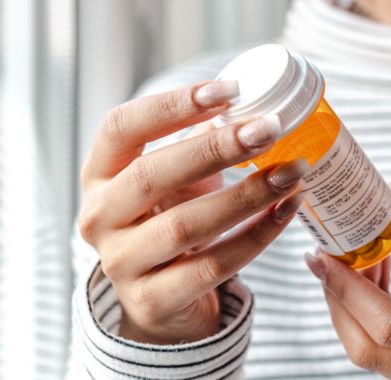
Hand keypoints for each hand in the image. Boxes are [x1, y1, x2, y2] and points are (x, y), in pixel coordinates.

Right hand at [78, 80, 309, 343]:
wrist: (160, 300)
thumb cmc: (169, 220)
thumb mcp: (175, 179)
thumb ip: (200, 143)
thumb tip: (253, 105)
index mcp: (99, 174)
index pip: (120, 127)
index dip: (172, 105)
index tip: (228, 90)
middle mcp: (98, 217)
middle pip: (151, 175)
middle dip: (215, 149)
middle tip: (269, 129)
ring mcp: (121, 263)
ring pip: (185, 225)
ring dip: (246, 195)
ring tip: (292, 171)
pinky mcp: (152, 300)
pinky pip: (212, 266)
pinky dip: (256, 236)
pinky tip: (287, 210)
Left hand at [304, 189, 390, 378]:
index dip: (347, 291)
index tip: (325, 256)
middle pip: (367, 350)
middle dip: (336, 301)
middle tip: (333, 256)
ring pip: (373, 360)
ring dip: (351, 313)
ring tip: (363, 266)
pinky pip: (389, 364)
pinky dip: (371, 328)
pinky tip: (380, 291)